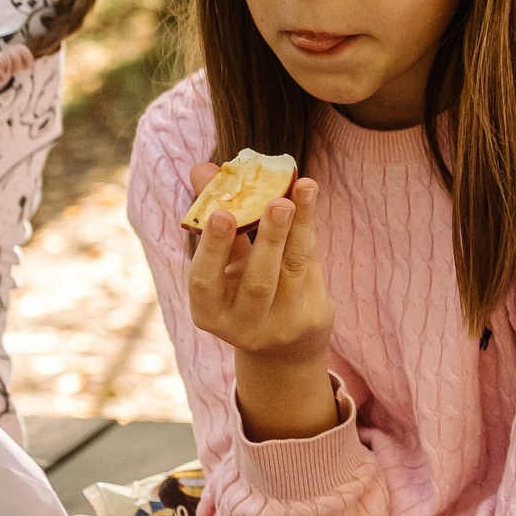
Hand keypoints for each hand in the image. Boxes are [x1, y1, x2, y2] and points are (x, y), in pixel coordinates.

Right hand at [186, 171, 337, 440]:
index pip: (205, 281)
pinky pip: (312, 264)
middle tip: (277, 201)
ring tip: (304, 187)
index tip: (221, 213)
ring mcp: (282, 325)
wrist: (283, 347)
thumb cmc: (241, 290)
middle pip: (258, 281)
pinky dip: (309, 228)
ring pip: (293, 268)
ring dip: (299, 225)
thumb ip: (214, 220)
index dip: (213, 248)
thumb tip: (203, 168)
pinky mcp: (313, 317)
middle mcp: (243, 325)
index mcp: (208, 313)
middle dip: (268, 239)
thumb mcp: (224, 263)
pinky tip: (309, 197)